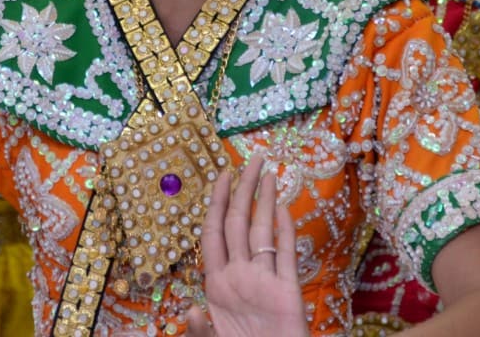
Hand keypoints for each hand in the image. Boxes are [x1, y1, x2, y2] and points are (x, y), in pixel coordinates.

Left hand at [185, 153, 305, 336]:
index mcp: (217, 285)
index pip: (213, 232)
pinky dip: (286, 232)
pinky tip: (285, 208)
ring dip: (265, 202)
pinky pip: (286, 256)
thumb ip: (200, 330)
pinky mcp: (288, 292)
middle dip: (243, 189)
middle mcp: (240, 277)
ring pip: (263, 233)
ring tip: (269, 174)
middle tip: (253, 160)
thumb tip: (190, 309)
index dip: (216, 202)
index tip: (223, 174)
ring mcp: (264, 282)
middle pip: (238, 223)